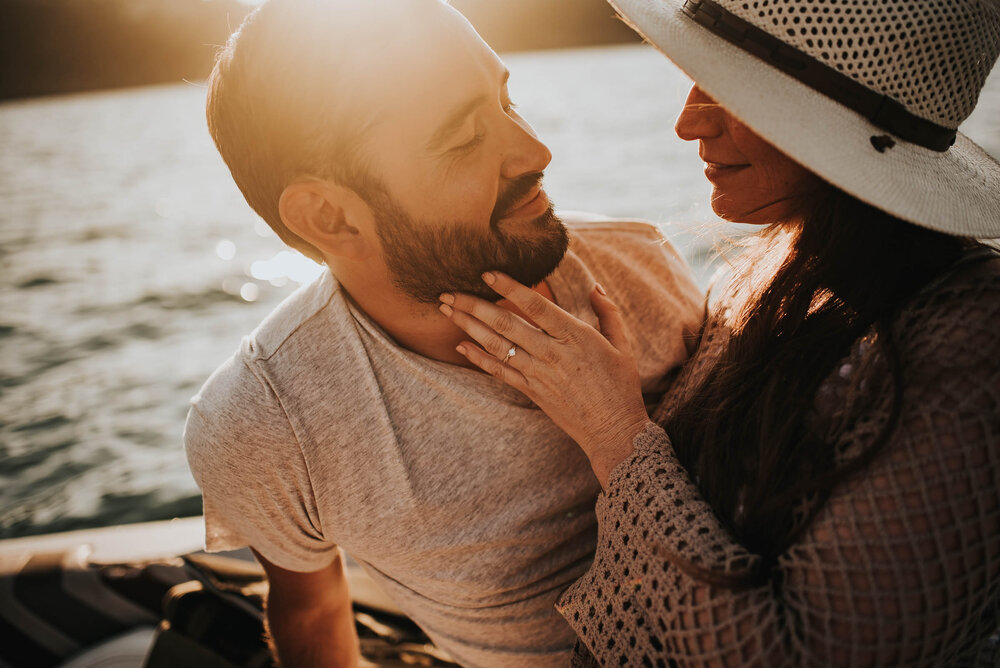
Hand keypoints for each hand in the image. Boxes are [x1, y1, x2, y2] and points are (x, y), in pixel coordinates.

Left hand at [439, 272, 649, 485]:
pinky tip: (461, 345)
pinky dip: (478, 358)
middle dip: (474, 305)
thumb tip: (595, 287)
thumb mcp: (622, 345)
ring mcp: (539, 374)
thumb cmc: (619, 386)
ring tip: (447, 310)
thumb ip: (608, 313)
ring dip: (469, 326)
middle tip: (449, 291)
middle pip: (506, 324)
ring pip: (497, 346)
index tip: (487, 273)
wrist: (612, 430)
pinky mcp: (531, 391)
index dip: (510, 288)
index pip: (536, 306)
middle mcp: (552, 354)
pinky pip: (499, 372)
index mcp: (576, 337)